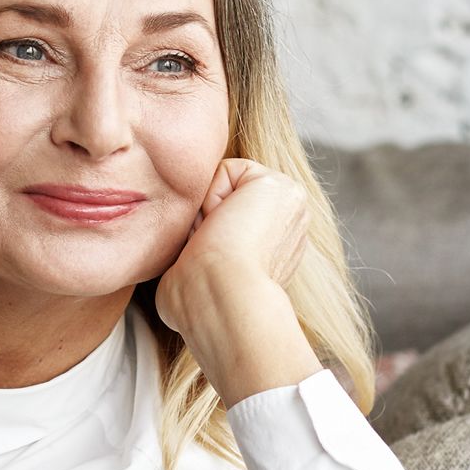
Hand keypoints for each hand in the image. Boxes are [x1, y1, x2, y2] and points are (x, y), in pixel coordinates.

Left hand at [152, 158, 322, 408]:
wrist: (219, 298)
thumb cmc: (200, 300)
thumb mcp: (198, 273)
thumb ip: (200, 252)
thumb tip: (180, 259)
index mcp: (270, 253)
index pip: (222, 222)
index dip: (202, 236)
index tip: (206, 261)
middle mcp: (285, 231)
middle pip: (224, 201)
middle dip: (207, 221)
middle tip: (209, 250)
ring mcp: (289, 208)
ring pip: (224, 186)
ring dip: (208, 212)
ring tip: (215, 241)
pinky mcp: (282, 186)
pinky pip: (228, 169)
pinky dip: (213, 194)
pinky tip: (223, 225)